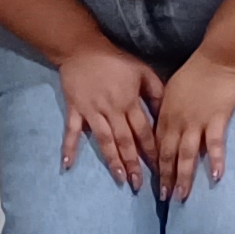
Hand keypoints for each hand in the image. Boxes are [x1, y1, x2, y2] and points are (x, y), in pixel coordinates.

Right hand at [54, 42, 162, 191]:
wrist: (82, 49)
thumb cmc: (115, 60)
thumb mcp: (142, 71)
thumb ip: (155, 92)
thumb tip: (166, 113)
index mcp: (129, 102)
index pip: (144, 132)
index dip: (152, 151)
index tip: (160, 168)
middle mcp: (112, 110)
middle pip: (125, 141)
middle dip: (133, 163)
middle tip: (140, 184)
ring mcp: (91, 112)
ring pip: (104, 140)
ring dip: (112, 160)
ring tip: (119, 179)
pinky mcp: (74, 110)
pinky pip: (71, 131)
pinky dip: (69, 148)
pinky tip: (68, 165)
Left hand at [152, 55, 234, 201]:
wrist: (217, 61)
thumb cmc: (194, 74)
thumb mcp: (170, 92)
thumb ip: (166, 112)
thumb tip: (164, 129)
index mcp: (165, 116)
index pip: (156, 146)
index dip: (154, 165)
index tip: (152, 181)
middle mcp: (177, 122)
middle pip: (168, 155)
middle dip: (165, 178)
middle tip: (164, 197)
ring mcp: (197, 122)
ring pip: (187, 154)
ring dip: (184, 176)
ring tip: (182, 195)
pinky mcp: (217, 120)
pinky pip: (215, 144)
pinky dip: (215, 160)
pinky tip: (215, 177)